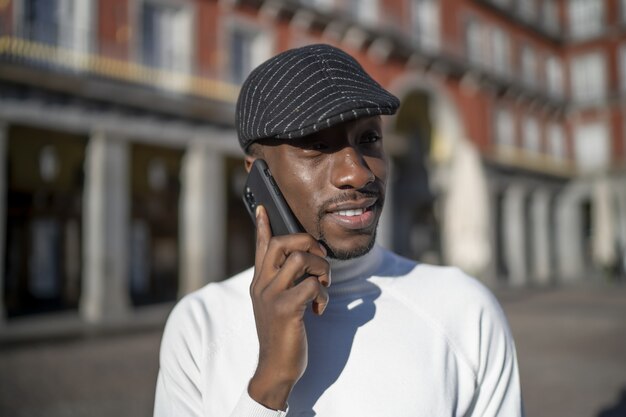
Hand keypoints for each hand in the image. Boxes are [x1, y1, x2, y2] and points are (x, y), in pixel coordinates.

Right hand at [247, 205, 329, 410]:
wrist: (275, 368)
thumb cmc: (282, 334)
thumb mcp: (276, 304)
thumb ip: (283, 282)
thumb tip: (301, 261)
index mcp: (260, 282)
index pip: (261, 246)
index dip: (263, 225)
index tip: (262, 207)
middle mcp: (262, 284)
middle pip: (284, 243)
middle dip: (309, 243)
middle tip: (321, 259)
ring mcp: (272, 295)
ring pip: (302, 259)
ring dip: (322, 270)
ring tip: (323, 287)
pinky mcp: (286, 309)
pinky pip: (313, 286)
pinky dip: (324, 295)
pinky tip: (319, 310)